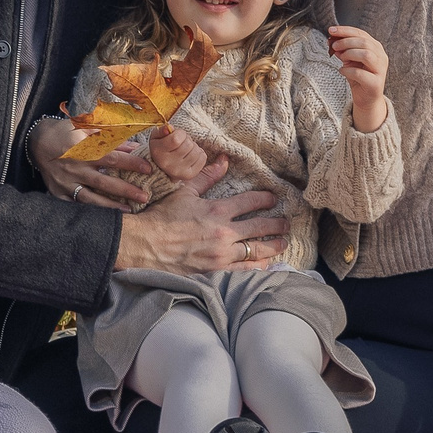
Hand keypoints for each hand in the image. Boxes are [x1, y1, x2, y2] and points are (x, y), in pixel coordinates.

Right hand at [31, 115, 152, 212]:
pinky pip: (76, 206)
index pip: (111, 157)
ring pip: (91, 198)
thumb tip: (134, 147)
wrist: (37, 142)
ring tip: (129, 210)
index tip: (149, 169)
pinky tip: (106, 217)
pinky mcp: (58, 193)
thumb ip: (111, 139)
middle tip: (145, 196)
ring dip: (111, 205)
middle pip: (104, 181)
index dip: (131, 163)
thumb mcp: (87, 130)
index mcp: (82, 148)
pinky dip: (91, 211)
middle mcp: (74, 167)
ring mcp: (65, 182)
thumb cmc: (66, 133)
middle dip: (126, 190)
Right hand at [116, 183, 288, 275]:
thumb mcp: (184, 192)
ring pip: (256, 250)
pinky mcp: (216, 271)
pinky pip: (244, 269)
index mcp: (218, 210)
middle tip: (286, 223)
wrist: (146, 246)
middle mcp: (224, 232)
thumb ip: (206, 177)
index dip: (266, 198)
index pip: (251, 201)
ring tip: (282, 243)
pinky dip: (258, 266)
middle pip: (260, 226)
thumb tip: (224, 161)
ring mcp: (222, 254)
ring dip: (273, 245)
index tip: (274, 198)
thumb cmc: (162, 218)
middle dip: (277, 224)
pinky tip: (266, 264)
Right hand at [147, 124, 209, 185]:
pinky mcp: (189, 175)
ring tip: (186, 149)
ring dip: (193, 147)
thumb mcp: (157, 136)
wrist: (162, 167)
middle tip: (181, 143)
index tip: (176, 135)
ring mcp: (179, 171)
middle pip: (188, 144)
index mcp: (158, 152)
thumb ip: (162, 130)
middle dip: (187, 140)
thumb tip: (168, 128)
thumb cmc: (161, 148)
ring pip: (196, 151)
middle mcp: (167, 164)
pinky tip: (190, 155)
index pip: (176, 139)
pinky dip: (199, 154)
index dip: (180, 133)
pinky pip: (202, 158)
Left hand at [329, 25, 388, 133]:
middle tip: (334, 46)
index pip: (361, 34)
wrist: (366, 99)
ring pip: (366, 55)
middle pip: (365, 42)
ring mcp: (380, 70)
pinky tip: (342, 71)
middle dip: (346, 42)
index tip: (331, 30)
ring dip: (349, 53)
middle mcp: (381, 57)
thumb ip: (343, 50)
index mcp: (376, 48)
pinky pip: (360, 73)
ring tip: (340, 58)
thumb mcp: (349, 60)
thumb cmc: (358, 77)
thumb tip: (332, 41)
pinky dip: (347, 70)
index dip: (346, 30)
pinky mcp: (376, 83)